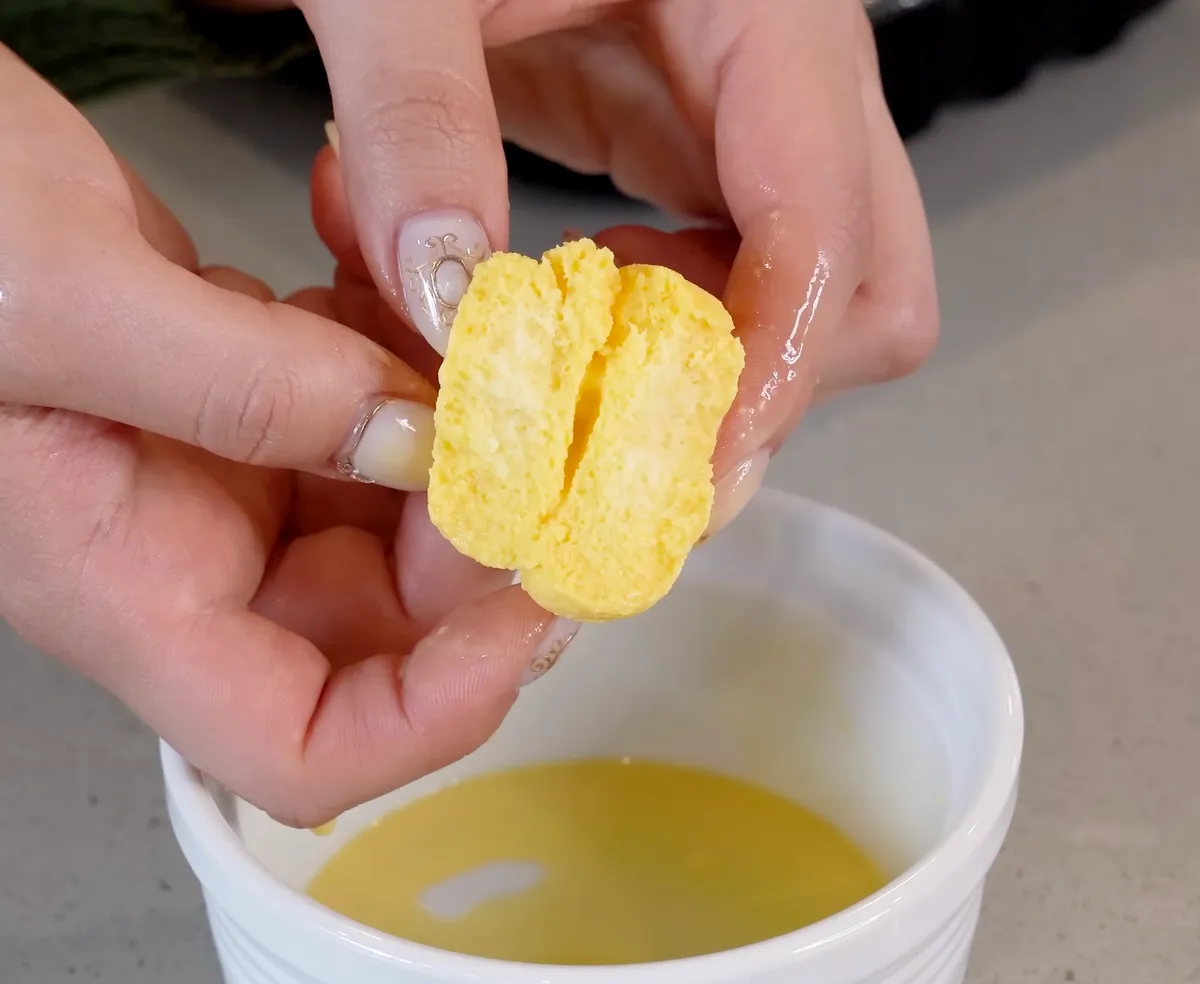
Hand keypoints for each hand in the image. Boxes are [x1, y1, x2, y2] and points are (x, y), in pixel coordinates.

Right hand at [0, 47, 574, 827]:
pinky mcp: (250, 393)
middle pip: (388, 622)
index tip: (535, 604)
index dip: (438, 710)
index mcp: (124, 582)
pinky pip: (369, 405)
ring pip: (399, 503)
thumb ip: (241, 387)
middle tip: (536, 417)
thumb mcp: (55, 293)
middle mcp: (186, 550)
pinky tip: (392, 263)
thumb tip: (417, 447)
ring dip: (463, 424)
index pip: (301, 745)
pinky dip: (405, 346)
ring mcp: (225, 471)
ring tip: (472, 315)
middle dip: (483, 533)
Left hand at [293, 0, 937, 534]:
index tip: (676, 462)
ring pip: (804, 302)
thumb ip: (414, 119)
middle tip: (623, 430)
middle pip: (868, 286)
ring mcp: (746, 119)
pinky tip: (569, 311)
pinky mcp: (688, 144)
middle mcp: (789, 76)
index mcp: (763, 8)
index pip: (829, 223)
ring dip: (701, 370)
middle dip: (761, 383)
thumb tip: (447, 306)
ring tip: (569, 357)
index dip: (771, 360)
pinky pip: (728, 278)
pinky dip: (659, 332)